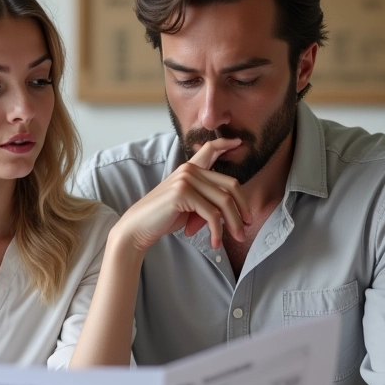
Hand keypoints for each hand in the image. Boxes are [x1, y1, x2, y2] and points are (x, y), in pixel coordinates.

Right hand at [114, 138, 251, 252]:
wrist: (138, 227)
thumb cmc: (164, 218)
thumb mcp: (190, 206)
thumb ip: (209, 201)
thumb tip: (235, 214)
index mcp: (189, 169)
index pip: (210, 150)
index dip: (226, 143)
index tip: (240, 142)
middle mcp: (189, 169)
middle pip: (230, 184)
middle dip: (242, 207)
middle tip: (247, 225)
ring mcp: (186, 179)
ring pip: (224, 201)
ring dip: (234, 223)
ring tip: (237, 238)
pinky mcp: (182, 193)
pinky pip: (211, 214)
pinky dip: (218, 231)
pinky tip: (216, 242)